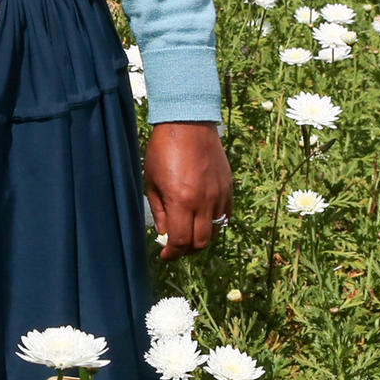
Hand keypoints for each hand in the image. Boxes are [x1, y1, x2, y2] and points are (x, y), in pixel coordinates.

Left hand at [144, 122, 232, 260]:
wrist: (188, 124)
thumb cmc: (163, 150)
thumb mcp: (151, 181)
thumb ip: (159, 210)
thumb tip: (164, 233)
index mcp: (181, 201)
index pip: (181, 241)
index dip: (173, 254)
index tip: (165, 256)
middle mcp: (204, 202)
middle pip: (201, 242)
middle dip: (187, 250)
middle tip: (176, 247)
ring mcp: (219, 196)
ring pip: (214, 231)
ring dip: (201, 238)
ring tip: (188, 233)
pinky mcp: (228, 188)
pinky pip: (225, 216)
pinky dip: (214, 223)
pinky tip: (202, 219)